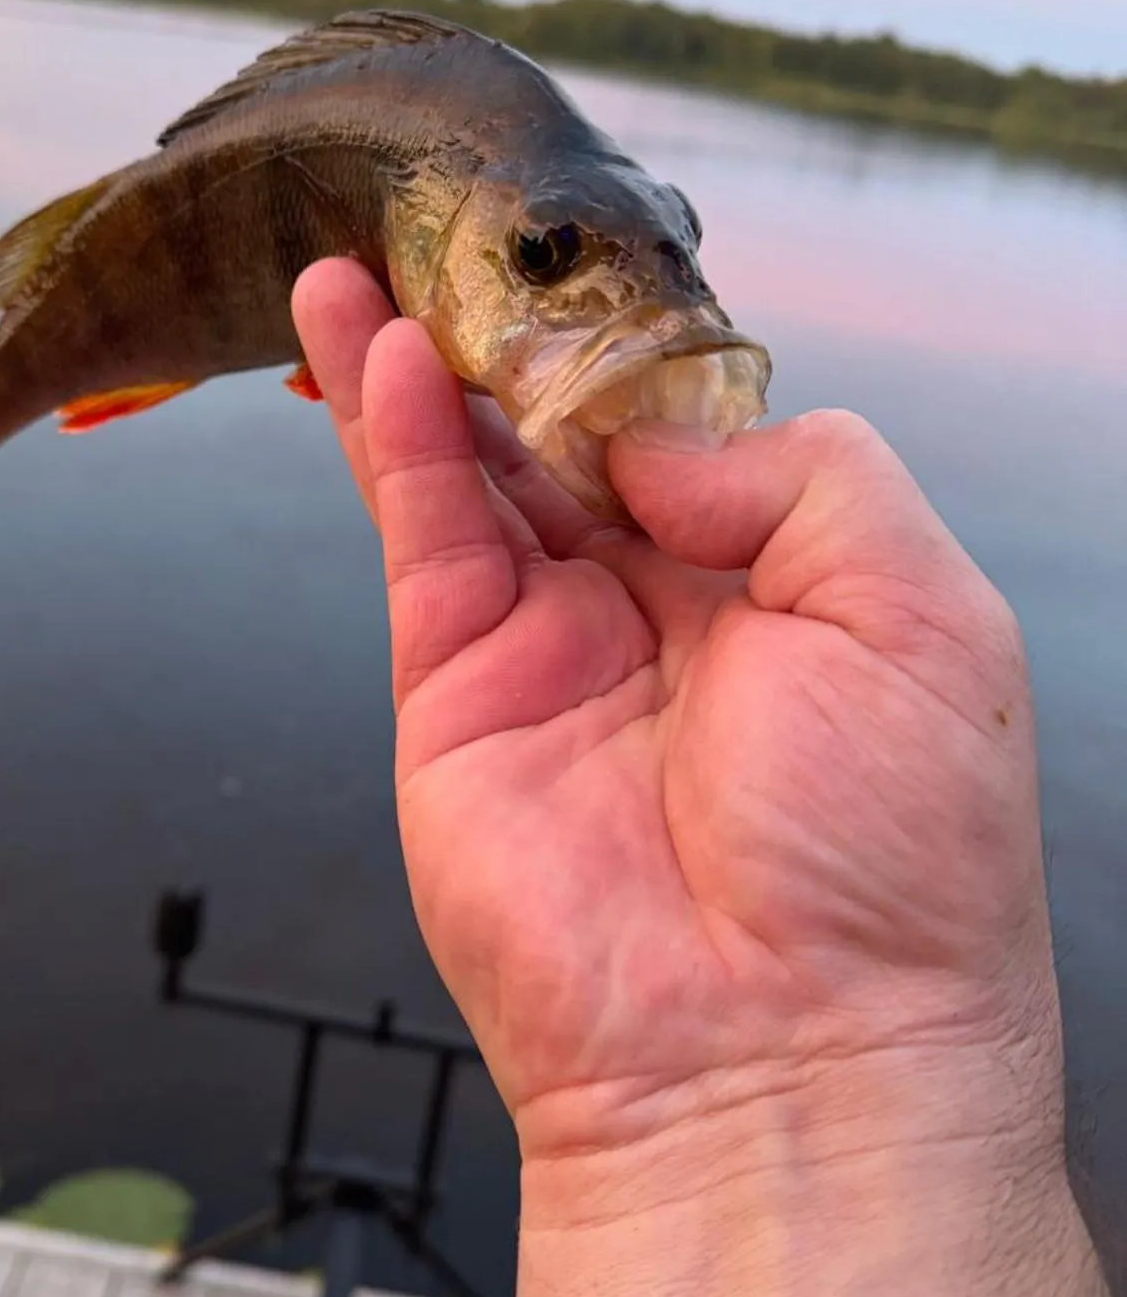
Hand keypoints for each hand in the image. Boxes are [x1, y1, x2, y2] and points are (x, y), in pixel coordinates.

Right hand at [292, 260, 1059, 1202]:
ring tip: (373, 258)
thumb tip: (652, 439)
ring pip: (473, 472)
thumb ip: (798, 476)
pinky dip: (394, 437)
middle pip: (565, 439)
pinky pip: (422, 536)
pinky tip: (377, 352)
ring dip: (422, 362)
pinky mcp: (455, 696)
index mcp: (786, 591)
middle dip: (513, 339)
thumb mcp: (924, 616)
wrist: (779, 1061)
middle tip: (458, 234)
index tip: (595, 265)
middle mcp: (661, 613)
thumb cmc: (893, 867)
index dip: (640, 349)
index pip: (691, 432)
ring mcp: (549, 654)